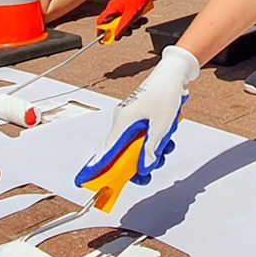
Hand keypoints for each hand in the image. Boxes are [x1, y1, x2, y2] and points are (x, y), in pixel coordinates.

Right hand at [77, 45, 195, 186]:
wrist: (172, 75)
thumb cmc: (164, 94)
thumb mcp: (161, 128)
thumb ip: (151, 149)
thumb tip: (144, 168)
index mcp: (123, 122)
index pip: (105, 151)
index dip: (94, 168)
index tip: (82, 181)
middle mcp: (122, 121)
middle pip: (120, 153)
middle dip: (135, 165)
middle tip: (146, 176)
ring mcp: (129, 120)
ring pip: (134, 146)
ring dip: (150, 152)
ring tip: (166, 147)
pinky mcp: (137, 118)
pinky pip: (141, 137)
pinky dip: (153, 141)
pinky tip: (167, 138)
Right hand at [96, 0, 157, 40]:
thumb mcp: (130, 15)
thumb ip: (122, 26)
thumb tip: (116, 36)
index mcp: (112, 9)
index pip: (101, 22)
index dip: (101, 31)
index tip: (104, 40)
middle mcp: (114, 9)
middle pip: (113, 25)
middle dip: (122, 30)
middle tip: (129, 31)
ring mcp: (121, 9)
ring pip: (122, 23)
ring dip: (131, 25)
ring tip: (139, 22)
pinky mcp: (127, 9)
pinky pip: (128, 19)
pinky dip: (134, 21)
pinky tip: (142, 19)